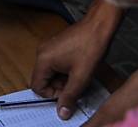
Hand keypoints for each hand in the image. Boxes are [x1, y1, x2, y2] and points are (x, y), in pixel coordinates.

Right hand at [31, 0, 121, 119]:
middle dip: (59, 86)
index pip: (37, 86)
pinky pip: (55, 64)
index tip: (66, 94)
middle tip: (76, 84)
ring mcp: (49, 47)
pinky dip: (65, 70)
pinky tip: (78, 67)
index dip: (52, 95)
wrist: (99, 26)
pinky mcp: (56, 45)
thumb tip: (62, 112)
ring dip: (63, 78)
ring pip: (51, 72)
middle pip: (44, 79)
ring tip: (79, 74)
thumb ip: (69, 97)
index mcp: (43, 59)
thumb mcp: (80, 77)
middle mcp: (42, 52)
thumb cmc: (90, 46)